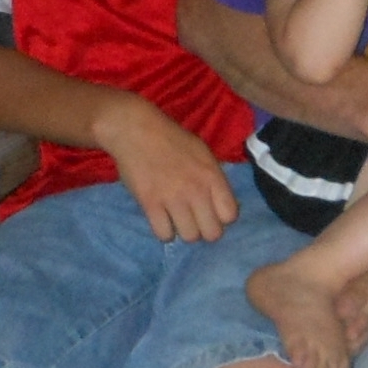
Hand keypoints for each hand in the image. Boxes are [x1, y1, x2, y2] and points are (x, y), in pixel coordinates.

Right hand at [96, 95, 236, 241]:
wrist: (137, 130)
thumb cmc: (172, 139)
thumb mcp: (203, 153)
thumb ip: (214, 178)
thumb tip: (224, 205)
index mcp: (212, 176)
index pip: (230, 215)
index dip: (222, 217)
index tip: (212, 211)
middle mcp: (197, 190)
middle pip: (212, 233)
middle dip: (204, 230)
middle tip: (194, 220)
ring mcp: (173, 199)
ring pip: (189, 237)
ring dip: (184, 231)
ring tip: (177, 219)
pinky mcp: (150, 205)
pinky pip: (164, 235)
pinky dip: (164, 231)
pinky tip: (161, 219)